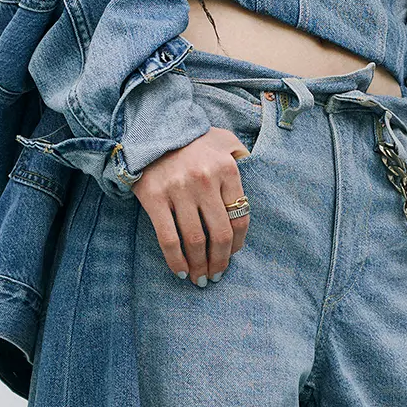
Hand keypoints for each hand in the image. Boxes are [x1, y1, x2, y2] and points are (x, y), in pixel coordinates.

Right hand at [132, 125, 251, 283]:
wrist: (149, 127)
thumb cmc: (191, 138)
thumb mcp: (224, 139)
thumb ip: (242, 155)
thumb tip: (257, 172)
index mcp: (227, 169)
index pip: (240, 217)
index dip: (238, 244)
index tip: (233, 255)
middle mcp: (205, 180)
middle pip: (220, 234)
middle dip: (220, 261)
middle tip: (216, 275)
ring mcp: (178, 190)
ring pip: (195, 240)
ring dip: (199, 266)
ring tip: (199, 278)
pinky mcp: (154, 198)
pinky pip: (168, 238)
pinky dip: (175, 260)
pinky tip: (180, 271)